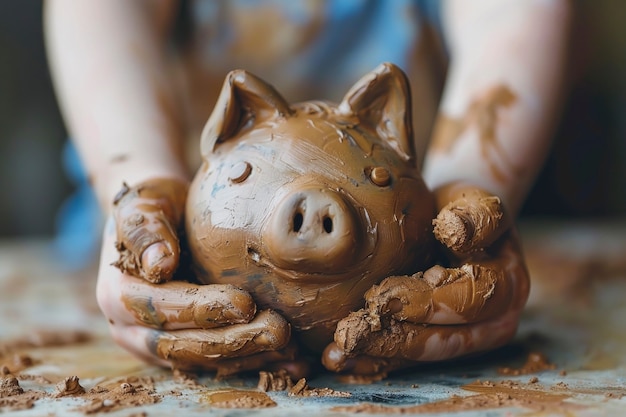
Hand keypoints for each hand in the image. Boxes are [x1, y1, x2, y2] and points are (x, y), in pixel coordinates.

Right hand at [96, 179, 291, 375]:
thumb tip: (159, 265)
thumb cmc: (155, 203)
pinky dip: (254, 360)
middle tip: (278, 330)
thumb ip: (146, 229)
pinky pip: (218, 362)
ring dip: (248, 356)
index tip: (245, 302)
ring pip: (202, 361)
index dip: (202, 309)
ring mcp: (157, 344)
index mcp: (117, 294)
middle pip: (181, 345)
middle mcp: (131, 328)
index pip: (160, 308)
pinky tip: (290, 360)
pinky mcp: (184, 348)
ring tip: (290, 347)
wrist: (164, 216)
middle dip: (233, 341)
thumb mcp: (144, 204)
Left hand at [322, 183, 529, 375]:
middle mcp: (491, 324)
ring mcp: (464, 340)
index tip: (385, 295)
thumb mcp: (476, 202)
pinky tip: (337, 358)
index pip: (467, 303)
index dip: (426, 302)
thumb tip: (456, 232)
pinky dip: (369, 360)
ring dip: (376, 355)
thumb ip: (477, 216)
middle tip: (351, 331)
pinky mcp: (435, 344)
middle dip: (394, 338)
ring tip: (337, 352)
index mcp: (507, 288)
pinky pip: (403, 359)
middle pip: (443, 340)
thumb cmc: (464, 207)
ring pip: (419, 355)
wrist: (455, 221)